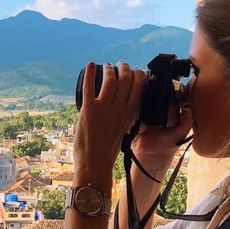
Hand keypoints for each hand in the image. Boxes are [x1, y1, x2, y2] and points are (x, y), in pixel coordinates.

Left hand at [73, 62, 145, 190]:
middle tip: (119, 65)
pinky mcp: (89, 110)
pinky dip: (90, 74)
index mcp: (131, 114)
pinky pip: (90, 87)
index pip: (140, 86)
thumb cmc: (108, 149)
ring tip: (107, 66)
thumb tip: (127, 104)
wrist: (95, 163)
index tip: (134, 71)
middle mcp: (120, 109)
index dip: (138, 74)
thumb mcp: (125, 129)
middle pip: (127, 79)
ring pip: (111, 80)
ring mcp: (105, 109)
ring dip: (109, 69)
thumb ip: (127, 115)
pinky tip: (90, 66)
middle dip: (124, 67)